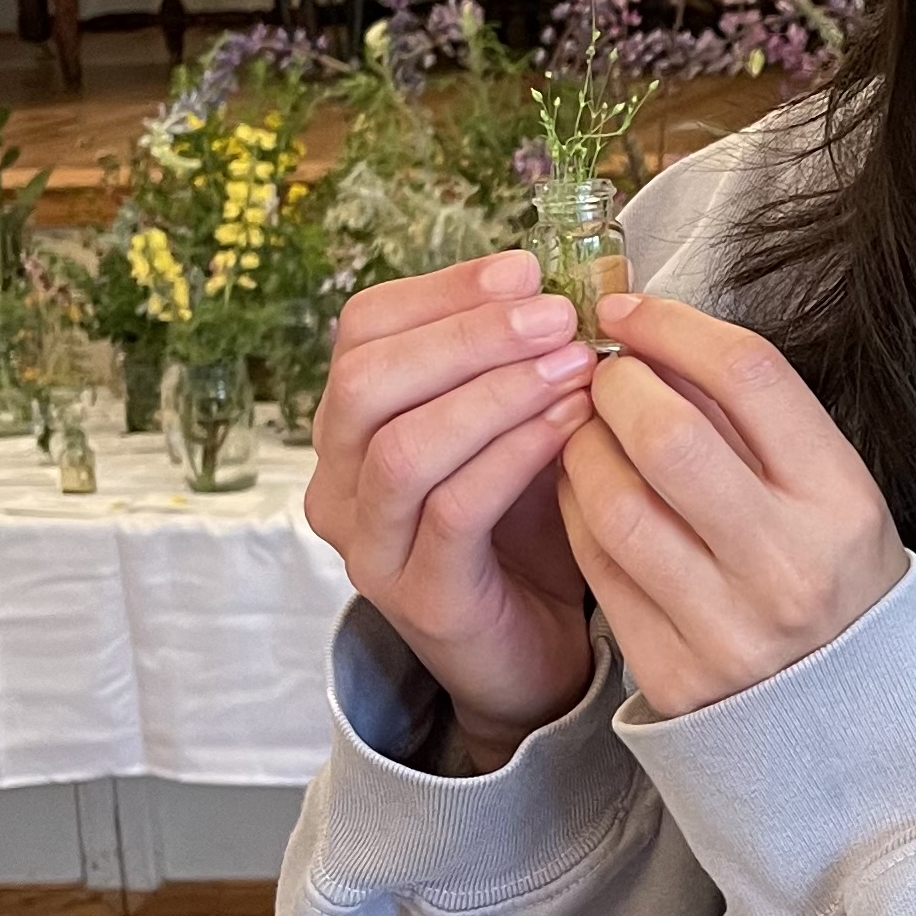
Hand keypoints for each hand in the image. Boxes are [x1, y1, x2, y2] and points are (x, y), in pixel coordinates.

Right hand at [303, 249, 600, 767]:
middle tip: (558, 316)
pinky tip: (571, 427)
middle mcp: (338, 483)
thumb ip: (521, 355)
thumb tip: (559, 274)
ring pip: (404, 447)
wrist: (539, 645)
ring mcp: (370, 546)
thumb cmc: (527, 521)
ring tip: (577, 366)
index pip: (364, 330)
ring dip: (495, 393)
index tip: (527, 270)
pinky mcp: (419, 597)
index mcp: (351, 424)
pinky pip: (454, 512)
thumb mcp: (518, 420)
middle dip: (469, 336)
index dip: (443, 291)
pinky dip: (514, 456)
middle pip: (367, 381)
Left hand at [556, 292, 903, 719]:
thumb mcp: (833, 492)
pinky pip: (597, 566)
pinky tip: (584, 489)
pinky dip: (577, 510)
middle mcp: (788, 565)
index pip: (749, 377)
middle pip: (670, 435)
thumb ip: (758, 420)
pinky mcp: (671, 672)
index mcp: (842, 502)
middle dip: (617, 385)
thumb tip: (658, 337)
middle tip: (603, 374)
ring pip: (616, 502)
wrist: (849, 723)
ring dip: (581, 446)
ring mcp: (726, 627)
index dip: (674, 326)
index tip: (629, 309)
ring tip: (587, 429)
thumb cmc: (833, 579)